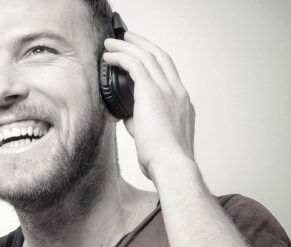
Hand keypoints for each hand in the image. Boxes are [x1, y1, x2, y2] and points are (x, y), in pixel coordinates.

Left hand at [103, 32, 195, 177]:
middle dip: (142, 44)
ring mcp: (168, 90)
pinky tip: (109, 57)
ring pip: (147, 56)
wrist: (171, 165)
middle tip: (127, 38)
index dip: (154, 59)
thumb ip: (141, 123)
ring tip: (112, 43)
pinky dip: (121, 57)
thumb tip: (128, 117)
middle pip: (160, 56)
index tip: (141, 55)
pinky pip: (135, 64)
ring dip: (128, 46)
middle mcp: (177, 92)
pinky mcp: (152, 92)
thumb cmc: (163, 159)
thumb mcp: (154, 138)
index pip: (168, 72)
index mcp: (181, 103)